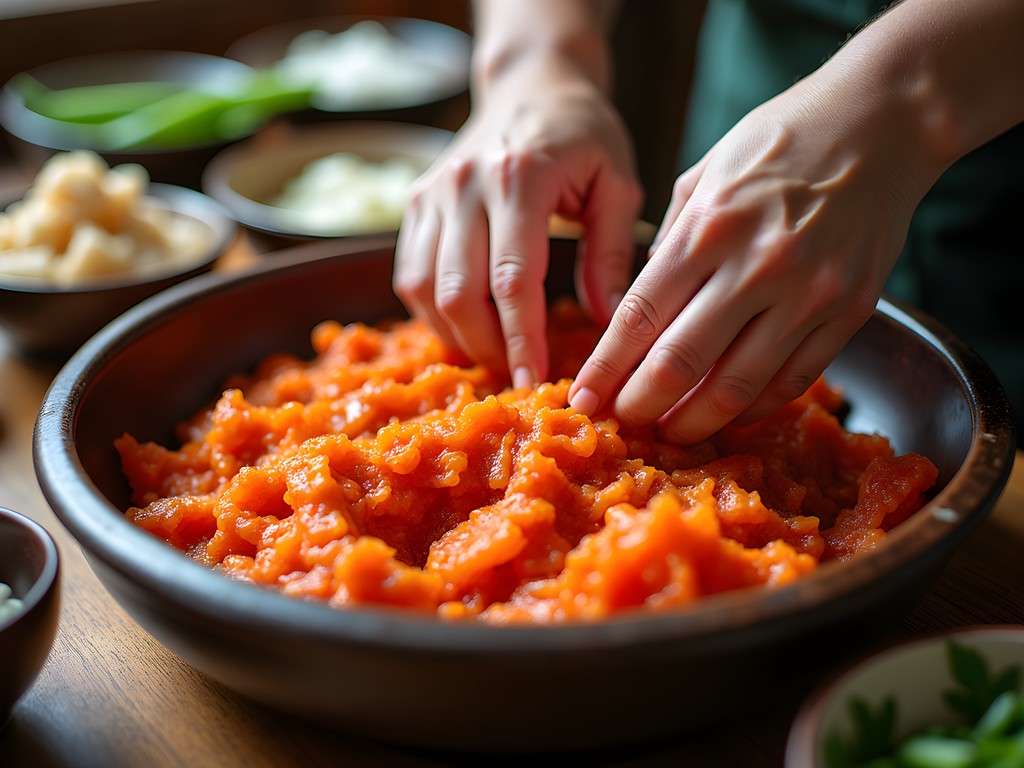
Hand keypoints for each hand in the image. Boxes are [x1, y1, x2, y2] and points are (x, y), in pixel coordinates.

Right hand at [393, 67, 641, 387]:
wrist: (530, 85)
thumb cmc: (582, 134)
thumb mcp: (617, 183)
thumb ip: (611, 253)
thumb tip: (605, 322)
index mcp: (519, 178)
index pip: (513, 280)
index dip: (522, 339)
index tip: (535, 380)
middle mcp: (464, 185)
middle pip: (458, 293)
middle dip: (488, 346)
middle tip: (519, 371)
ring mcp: (431, 193)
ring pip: (424, 290)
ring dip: (457, 334)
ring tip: (495, 351)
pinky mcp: (414, 203)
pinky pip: (409, 275)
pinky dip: (433, 312)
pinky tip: (467, 324)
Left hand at [569, 75, 924, 443]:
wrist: (881, 122)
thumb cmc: (781, 141)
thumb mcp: (705, 175)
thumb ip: (670, 244)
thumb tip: (643, 306)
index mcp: (708, 227)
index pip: (639, 318)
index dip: (606, 368)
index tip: (584, 397)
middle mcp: (757, 266)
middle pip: (680, 363)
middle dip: (640, 404)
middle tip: (622, 422)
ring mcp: (809, 294)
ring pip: (738, 386)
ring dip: (695, 420)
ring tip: (670, 431)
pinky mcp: (850, 311)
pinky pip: (793, 380)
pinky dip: (755, 407)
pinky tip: (730, 414)